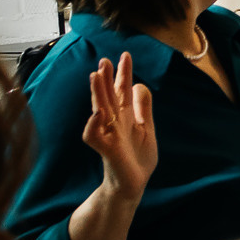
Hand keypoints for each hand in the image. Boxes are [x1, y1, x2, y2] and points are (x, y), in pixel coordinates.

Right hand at [80, 52, 155, 196]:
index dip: (123, 73)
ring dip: (97, 93)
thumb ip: (143, 108)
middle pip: (109, 96)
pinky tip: (97, 113)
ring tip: (96, 75)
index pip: (122, 90)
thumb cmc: (137, 158)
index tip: (125, 55)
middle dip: (106, 78)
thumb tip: (140, 85)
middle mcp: (114, 123)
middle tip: (104, 59)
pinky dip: (93, 125)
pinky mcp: (106, 149)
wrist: (134, 184)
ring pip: (99, 110)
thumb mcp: (146, 128)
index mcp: (125, 117)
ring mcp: (109, 135)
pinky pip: (94, 136)